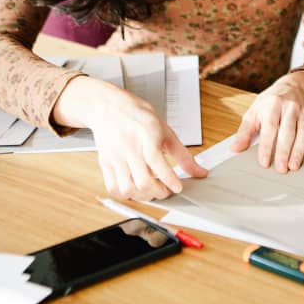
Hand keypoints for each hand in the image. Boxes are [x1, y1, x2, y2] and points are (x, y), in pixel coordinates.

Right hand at [54, 76, 207, 200]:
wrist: (109, 107)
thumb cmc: (138, 116)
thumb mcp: (165, 130)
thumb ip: (182, 154)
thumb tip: (199, 171)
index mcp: (147, 135)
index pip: (156, 161)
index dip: (169, 178)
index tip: (178, 187)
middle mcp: (129, 147)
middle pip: (142, 180)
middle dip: (158, 192)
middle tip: (166, 191)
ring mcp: (115, 156)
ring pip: (127, 188)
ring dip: (143, 196)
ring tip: (151, 191)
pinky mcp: (104, 163)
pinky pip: (113, 187)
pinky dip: (126, 194)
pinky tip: (135, 189)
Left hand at [230, 71, 303, 172]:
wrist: (294, 86)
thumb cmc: (271, 101)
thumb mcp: (254, 111)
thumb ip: (245, 131)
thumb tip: (235, 149)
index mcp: (272, 105)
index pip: (270, 127)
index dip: (267, 146)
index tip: (264, 162)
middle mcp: (290, 108)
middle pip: (288, 132)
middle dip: (284, 151)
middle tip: (281, 169)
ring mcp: (303, 114)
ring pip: (303, 133)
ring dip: (300, 151)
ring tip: (294, 166)